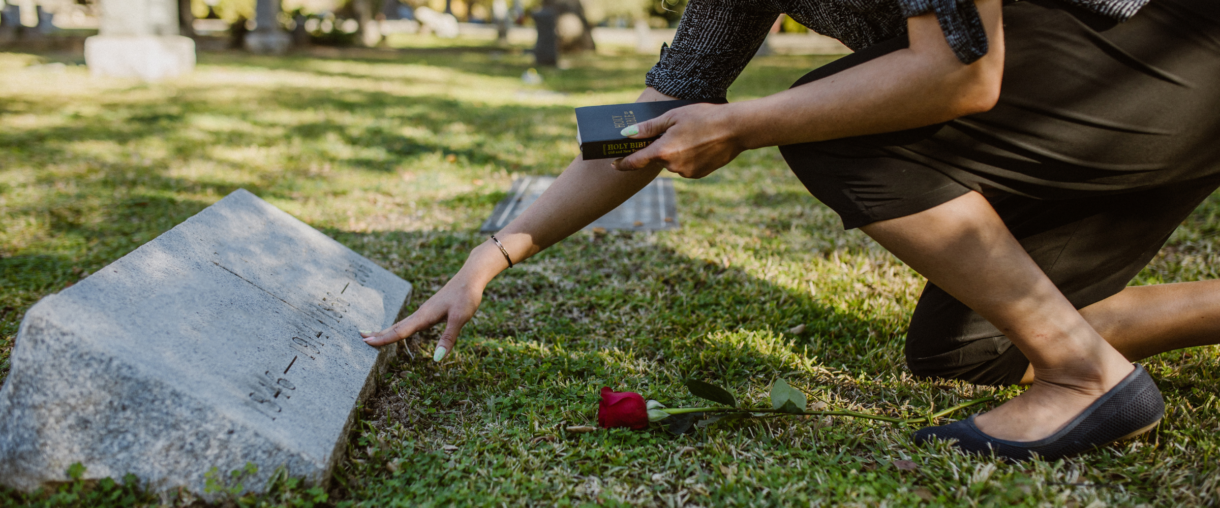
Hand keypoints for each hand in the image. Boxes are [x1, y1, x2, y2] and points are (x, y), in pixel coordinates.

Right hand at [361, 275, 483, 361]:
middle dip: (379, 334)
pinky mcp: (430, 309)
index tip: (366, 343)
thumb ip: (448, 338)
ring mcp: (425, 311)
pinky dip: (399, 326)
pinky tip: (400, 328)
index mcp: (424, 316)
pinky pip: (410, 321)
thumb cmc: (466, 296)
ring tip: (374, 336)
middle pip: (396, 326)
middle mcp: (421, 313)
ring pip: (402, 323)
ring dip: (387, 330)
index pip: (400, 331)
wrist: (471, 277)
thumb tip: (437, 359)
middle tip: (361, 339)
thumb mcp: (460, 319)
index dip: (383, 339)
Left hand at [610, 103, 744, 178]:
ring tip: (693, 135)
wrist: (735, 129)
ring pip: (672, 163)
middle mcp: (672, 166)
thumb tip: (626, 134)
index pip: (636, 161)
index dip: (623, 163)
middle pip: (657, 158)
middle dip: (661, 148)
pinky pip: (685, 167)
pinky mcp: (698, 174)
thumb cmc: (703, 117)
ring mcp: (686, 172)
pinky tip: (700, 144)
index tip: (614, 164)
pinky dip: (688, 158)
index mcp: (663, 151)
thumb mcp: (673, 116)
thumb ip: (648, 128)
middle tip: (675, 132)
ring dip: (676, 152)